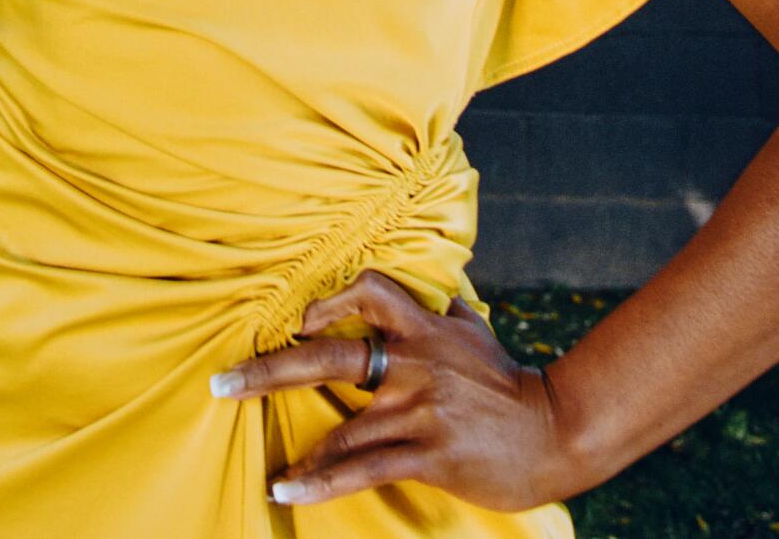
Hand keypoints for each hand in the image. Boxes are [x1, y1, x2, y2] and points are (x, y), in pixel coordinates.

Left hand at [209, 270, 573, 514]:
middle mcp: (414, 362)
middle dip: (268, 368)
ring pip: (341, 425)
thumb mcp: (477, 333)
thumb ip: (446, 311)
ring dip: (294, 447)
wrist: (557, 431)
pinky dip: (320, 481)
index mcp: (424, 328)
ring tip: (261, 463)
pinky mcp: (429, 454)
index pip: (367, 291)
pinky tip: (288, 489)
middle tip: (222, 382)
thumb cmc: (510, 382)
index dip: (328, 301)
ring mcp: (420, 409)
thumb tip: (436, 289)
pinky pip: (363, 468)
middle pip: (328, 355)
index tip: (298, 322)